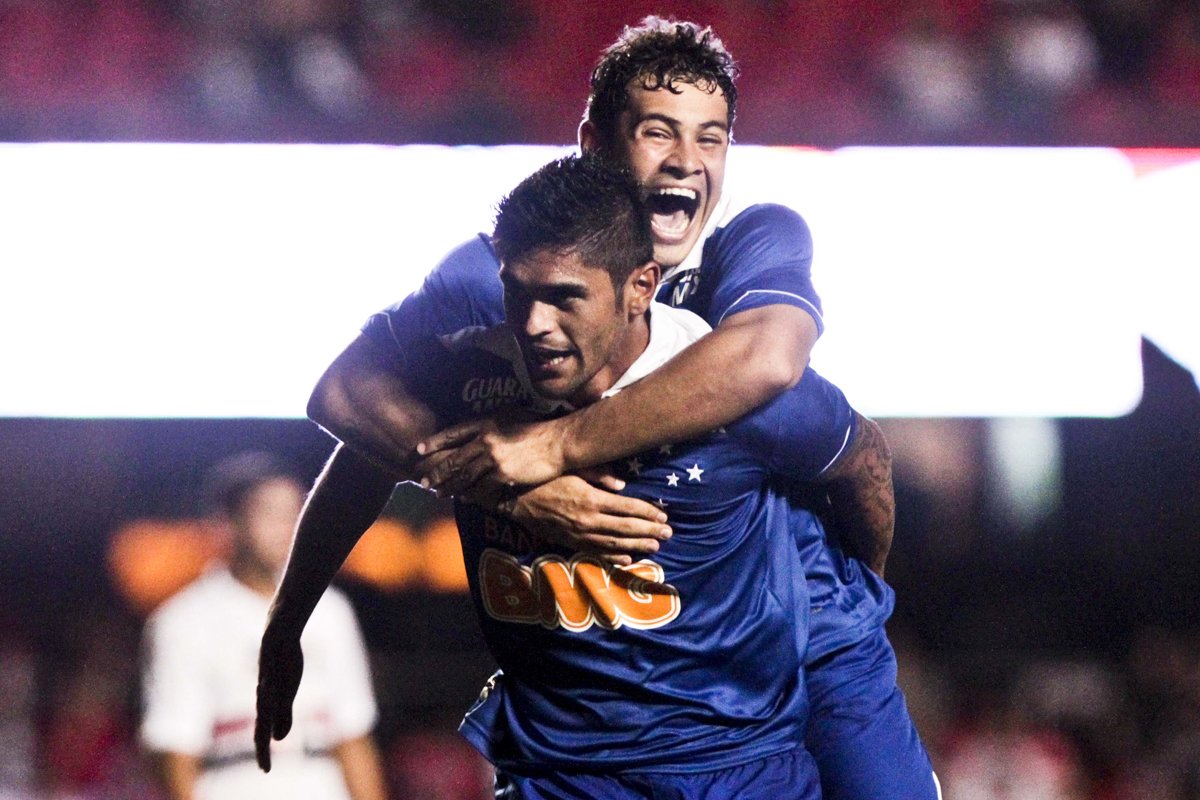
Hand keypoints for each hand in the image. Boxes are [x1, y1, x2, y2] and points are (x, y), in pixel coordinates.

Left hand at [255, 625, 303, 772]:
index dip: (263, 750)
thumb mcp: (287, 693)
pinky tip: (268, 693)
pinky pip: (268, 676)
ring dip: (265, 721)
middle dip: (262, 746)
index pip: (263, 731)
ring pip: (264, 703)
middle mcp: (263, 693)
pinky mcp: (267, 659)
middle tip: (264, 768)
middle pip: (261, 724)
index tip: (265, 771)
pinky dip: (268, 688)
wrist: (281, 632)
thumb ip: (283, 714)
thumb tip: (278, 738)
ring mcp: (265, 676)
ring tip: (264, 740)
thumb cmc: (284, 662)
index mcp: (268, 703)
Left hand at [415, 417, 568, 495]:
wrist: (558, 442)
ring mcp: (493, 458)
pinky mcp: (502, 474)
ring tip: (439, 493)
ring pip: (463, 476)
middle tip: (424, 481)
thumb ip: (492, 424)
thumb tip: (479, 432)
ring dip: (449, 487)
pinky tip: (464, 498)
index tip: (419, 449)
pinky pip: (480, 488)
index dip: (435, 442)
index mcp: (486, 422)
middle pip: (454, 458)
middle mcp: (485, 439)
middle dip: (437, 472)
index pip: (453, 433)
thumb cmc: (538, 427)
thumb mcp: (512, 415)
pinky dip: (470, 494)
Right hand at [501, 471, 671, 565]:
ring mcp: (580, 535)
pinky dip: (613, 557)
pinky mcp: (570, 543)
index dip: (648, 512)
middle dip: (649, 531)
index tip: (663, 515)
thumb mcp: (572, 468)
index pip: (628, 507)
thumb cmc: (547, 478)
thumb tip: (622, 485)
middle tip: (668, 534)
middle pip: (626, 527)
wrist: (516, 499)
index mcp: (591, 499)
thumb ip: (598, 474)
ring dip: (637, 545)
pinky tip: (628, 559)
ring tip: (655, 547)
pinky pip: (596, 552)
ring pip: (614, 543)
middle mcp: (588, 520)